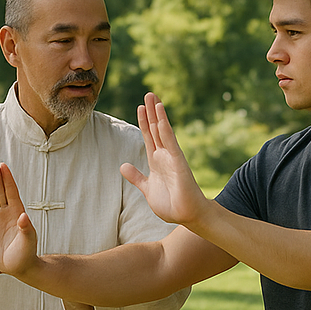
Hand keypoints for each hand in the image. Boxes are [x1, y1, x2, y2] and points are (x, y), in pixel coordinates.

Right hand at [0, 161, 38, 276]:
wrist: (16, 266)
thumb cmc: (25, 256)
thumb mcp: (28, 243)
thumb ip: (26, 230)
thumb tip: (24, 217)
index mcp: (18, 213)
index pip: (12, 193)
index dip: (7, 179)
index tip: (2, 166)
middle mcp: (8, 211)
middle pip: (0, 190)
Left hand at [121, 94, 210, 228]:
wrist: (187, 216)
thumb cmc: (171, 204)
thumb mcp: (147, 188)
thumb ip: (136, 177)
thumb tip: (123, 165)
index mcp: (156, 161)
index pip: (149, 136)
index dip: (144, 122)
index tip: (140, 107)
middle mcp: (164, 156)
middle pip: (156, 129)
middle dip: (151, 112)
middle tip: (148, 93)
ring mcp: (172, 157)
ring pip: (163, 131)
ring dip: (158, 114)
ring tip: (154, 98)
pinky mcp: (178, 162)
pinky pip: (170, 142)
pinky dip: (165, 129)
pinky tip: (160, 117)